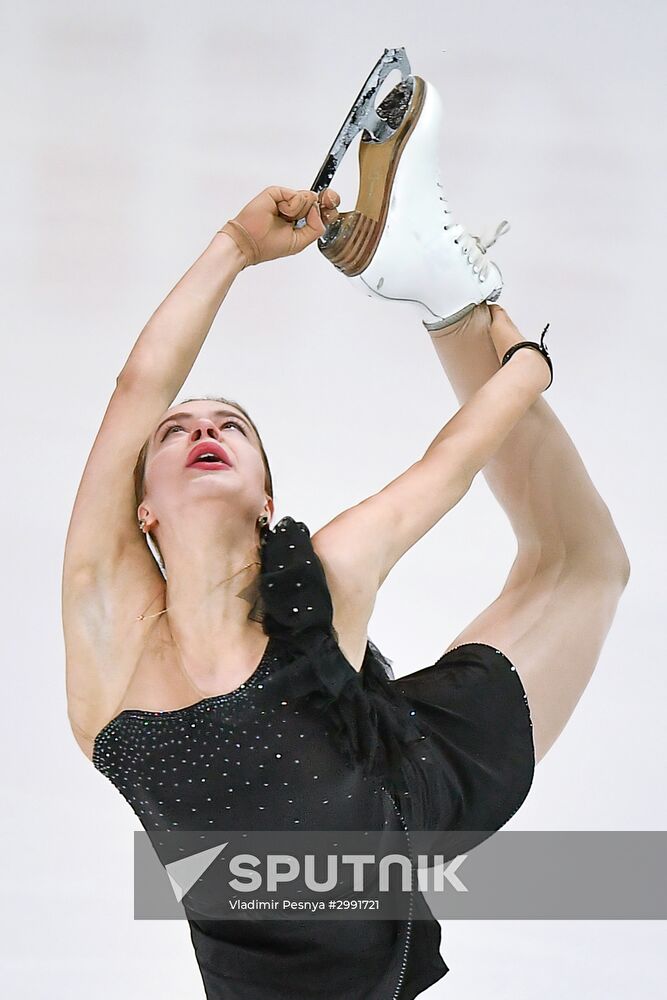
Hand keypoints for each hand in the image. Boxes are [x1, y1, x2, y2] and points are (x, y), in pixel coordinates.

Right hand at [219, 186, 340, 267]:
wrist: (249, 242)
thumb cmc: (268, 244)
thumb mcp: (301, 242)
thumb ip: (316, 227)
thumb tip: (318, 209)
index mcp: (302, 220)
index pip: (322, 209)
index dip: (329, 207)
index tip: (330, 208)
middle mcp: (296, 208)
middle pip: (318, 200)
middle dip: (318, 209)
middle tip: (303, 219)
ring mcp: (287, 199)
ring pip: (309, 197)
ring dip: (298, 212)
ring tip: (283, 219)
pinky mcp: (278, 192)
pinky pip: (297, 195)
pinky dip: (291, 207)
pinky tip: (279, 212)